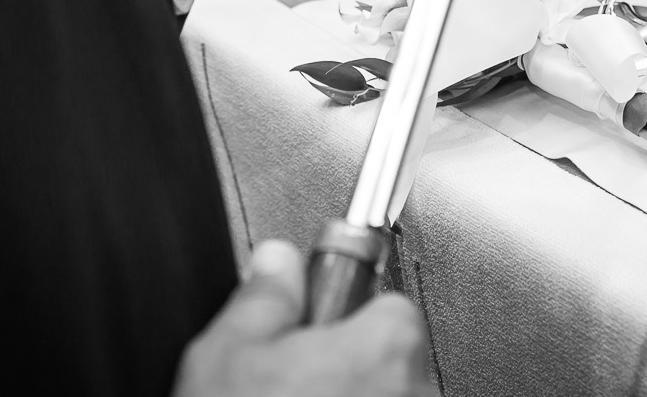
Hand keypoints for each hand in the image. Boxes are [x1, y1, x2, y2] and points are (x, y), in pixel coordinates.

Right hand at [173, 240, 435, 396]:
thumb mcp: (228, 356)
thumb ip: (264, 299)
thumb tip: (278, 262)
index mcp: (387, 346)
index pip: (388, 305)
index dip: (342, 319)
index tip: (314, 332)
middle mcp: (418, 394)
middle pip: (395, 363)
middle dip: (351, 372)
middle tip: (293, 389)